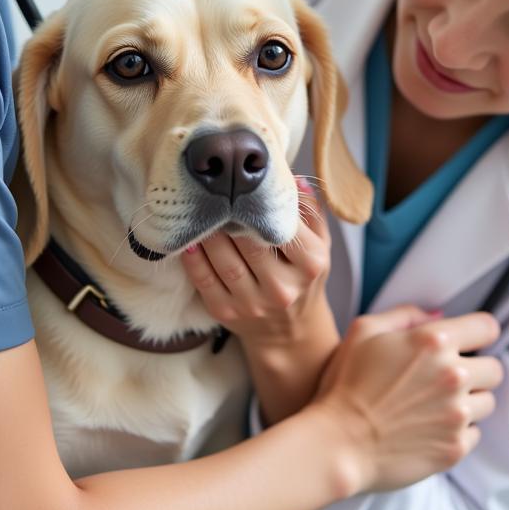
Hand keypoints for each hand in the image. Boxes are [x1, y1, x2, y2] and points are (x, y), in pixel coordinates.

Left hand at [181, 177, 331, 346]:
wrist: (289, 330)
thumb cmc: (302, 276)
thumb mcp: (320, 245)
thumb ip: (310, 211)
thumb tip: (293, 179)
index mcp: (310, 265)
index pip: (283, 228)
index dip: (263, 206)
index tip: (246, 188)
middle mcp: (283, 288)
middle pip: (251, 245)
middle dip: (231, 218)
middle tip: (215, 194)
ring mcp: (253, 304)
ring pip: (225, 262)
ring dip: (209, 235)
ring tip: (200, 213)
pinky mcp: (226, 312)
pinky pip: (204, 280)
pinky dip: (193, 259)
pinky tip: (188, 242)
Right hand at [312, 306, 503, 493]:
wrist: (337, 444)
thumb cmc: (345, 385)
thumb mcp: (363, 332)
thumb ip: (404, 315)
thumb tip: (437, 316)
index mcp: (434, 342)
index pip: (487, 328)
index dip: (477, 333)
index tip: (467, 343)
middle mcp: (453, 376)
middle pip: (494, 369)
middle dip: (476, 369)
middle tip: (446, 377)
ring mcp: (457, 415)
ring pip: (487, 403)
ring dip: (468, 401)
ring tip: (436, 405)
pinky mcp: (456, 448)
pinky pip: (475, 434)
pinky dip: (458, 430)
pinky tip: (431, 428)